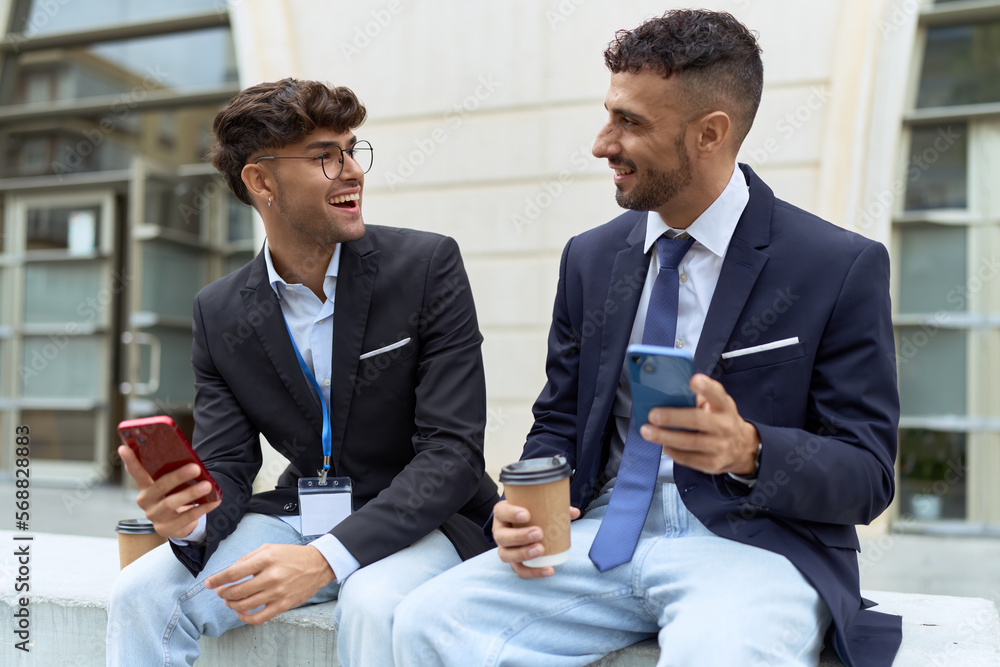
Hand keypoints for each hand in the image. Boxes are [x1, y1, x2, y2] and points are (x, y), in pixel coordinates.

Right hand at [119, 445, 221, 539]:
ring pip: (171, 503)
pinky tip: (214, 501)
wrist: (178, 523)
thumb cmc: (175, 495)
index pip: (136, 472)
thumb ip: (173, 472)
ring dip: (191, 493)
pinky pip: (186, 517)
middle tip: (195, 468)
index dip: (130, 461)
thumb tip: (190, 461)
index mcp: (145, 486)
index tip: (124, 447)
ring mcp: (155, 516)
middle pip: (159, 487)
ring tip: (207, 485)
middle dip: (178, 476)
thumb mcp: (171, 484)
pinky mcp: (167, 529)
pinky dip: (202, 508)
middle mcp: (146, 501)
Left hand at [205, 544, 334, 624]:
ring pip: (245, 605)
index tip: (209, 583)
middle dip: (223, 593)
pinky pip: (259, 617)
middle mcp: (272, 576)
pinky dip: (245, 617)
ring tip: (229, 601)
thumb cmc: (292, 555)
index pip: (234, 572)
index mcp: (266, 559)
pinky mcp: (284, 605)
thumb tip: (232, 571)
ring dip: (231, 604)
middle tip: (220, 592)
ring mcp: (278, 592)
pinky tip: (241, 612)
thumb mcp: (270, 548)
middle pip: (237, 591)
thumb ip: (249, 558)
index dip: (217, 579)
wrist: (318, 565)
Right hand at [492, 500, 580, 578]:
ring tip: (541, 550)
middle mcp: (499, 532)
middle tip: (538, 533)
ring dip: (523, 554)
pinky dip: (534, 572)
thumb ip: (555, 508)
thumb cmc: (530, 513)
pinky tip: (549, 570)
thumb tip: (575, 512)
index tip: (527, 514)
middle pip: (502, 536)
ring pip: (506, 555)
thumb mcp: (537, 507)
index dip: (511, 513)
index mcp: (502, 514)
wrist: (521, 526)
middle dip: (519, 536)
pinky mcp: (513, 562)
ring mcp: (504, 548)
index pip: (501, 512)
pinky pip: (520, 570)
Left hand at [642, 373, 760, 475]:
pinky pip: (687, 458)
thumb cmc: (722, 420)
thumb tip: (672, 391)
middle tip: (653, 415)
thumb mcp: (718, 405)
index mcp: (725, 407)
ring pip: (688, 442)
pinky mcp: (711, 464)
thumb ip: (701, 397)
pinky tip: (663, 444)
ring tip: (647, 432)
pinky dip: (672, 451)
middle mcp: (724, 426)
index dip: (706, 387)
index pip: (717, 394)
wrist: (742, 448)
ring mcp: (719, 447)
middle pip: (697, 420)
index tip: (693, 380)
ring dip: (664, 436)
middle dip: (672, 417)